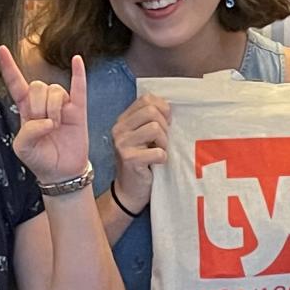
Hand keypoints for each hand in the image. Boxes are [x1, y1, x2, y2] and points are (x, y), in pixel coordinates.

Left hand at [0, 48, 90, 185]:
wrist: (61, 173)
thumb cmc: (39, 158)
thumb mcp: (23, 148)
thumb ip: (28, 132)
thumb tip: (46, 121)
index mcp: (26, 109)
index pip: (16, 84)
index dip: (9, 67)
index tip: (1, 50)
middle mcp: (43, 103)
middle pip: (38, 86)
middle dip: (39, 106)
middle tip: (44, 126)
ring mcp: (61, 105)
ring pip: (56, 90)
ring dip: (54, 109)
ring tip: (56, 126)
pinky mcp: (78, 110)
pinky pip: (79, 88)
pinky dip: (79, 74)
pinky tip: (77, 60)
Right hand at [109, 94, 170, 213]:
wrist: (129, 191)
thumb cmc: (141, 162)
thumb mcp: (143, 137)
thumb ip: (151, 120)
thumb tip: (170, 107)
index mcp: (123, 120)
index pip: (146, 99)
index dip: (163, 109)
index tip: (166, 124)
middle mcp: (119, 129)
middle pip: (151, 111)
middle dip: (165, 125)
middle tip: (163, 141)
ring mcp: (122, 144)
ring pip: (155, 128)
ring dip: (164, 142)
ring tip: (160, 151)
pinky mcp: (130, 159)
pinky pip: (158, 152)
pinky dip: (163, 158)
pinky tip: (158, 163)